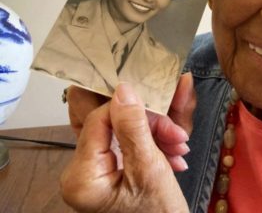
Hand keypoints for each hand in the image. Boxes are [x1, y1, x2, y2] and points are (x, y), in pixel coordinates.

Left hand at [60, 83, 188, 212]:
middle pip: (110, 120)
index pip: (99, 117)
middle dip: (148, 119)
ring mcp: (94, 167)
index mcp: (81, 174)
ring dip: (156, 131)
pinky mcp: (108, 166)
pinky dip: (153, 140)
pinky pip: (129, 139)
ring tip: (180, 147)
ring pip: (123, 126)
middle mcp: (80, 168)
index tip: (164, 112)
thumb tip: (123, 89)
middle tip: (176, 132)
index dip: (132, 108)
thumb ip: (134, 127)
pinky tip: (173, 151)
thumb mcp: (150, 169)